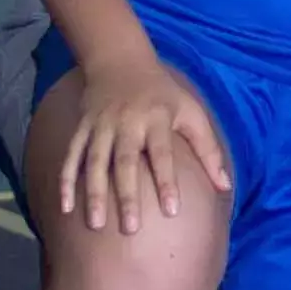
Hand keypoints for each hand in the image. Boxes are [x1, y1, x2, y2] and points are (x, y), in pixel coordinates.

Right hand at [57, 50, 233, 232]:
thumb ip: (208, 149)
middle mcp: (127, 122)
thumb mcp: (191, 111)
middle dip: (126, 195)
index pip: (163, 154)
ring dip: (93, 193)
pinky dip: (66, 180)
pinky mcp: (82, 127)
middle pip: (125, 162)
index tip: (171, 211)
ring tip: (95, 225)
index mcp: (156, 118)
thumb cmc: (163, 94)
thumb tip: (226, 186)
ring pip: (95, 162)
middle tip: (130, 229)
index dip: (167, 181)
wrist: (120, 60)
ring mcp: (101, 125)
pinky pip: (71, 156)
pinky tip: (64, 207)